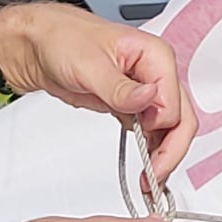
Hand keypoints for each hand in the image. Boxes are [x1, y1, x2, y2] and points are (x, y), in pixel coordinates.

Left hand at [0, 3, 196, 183]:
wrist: (40, 45)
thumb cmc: (63, 40)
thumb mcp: (89, 65)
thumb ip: (121, 87)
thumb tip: (150, 98)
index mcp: (155, 56)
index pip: (174, 101)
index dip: (161, 126)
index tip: (143, 144)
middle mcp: (156, 73)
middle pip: (181, 118)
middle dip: (172, 150)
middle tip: (154, 177)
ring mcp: (145, 91)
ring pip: (172, 128)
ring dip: (165, 155)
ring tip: (151, 181)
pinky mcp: (133, 105)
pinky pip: (154, 131)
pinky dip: (153, 150)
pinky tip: (146, 167)